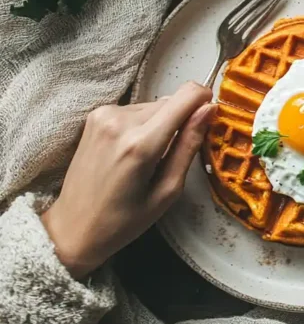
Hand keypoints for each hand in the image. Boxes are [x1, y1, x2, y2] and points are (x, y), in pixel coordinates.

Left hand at [41, 82, 214, 278]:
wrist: (73, 227)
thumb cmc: (123, 221)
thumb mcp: (168, 190)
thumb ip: (189, 145)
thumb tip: (210, 109)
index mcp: (140, 143)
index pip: (186, 96)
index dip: (205, 101)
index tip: (209, 119)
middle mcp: (119, 121)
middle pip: (171, 101)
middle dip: (181, 121)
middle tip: (173, 155)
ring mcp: (103, 115)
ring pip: (154, 105)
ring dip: (161, 125)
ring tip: (149, 158)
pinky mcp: (96, 116)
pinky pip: (136, 110)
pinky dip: (143, 126)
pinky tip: (133, 152)